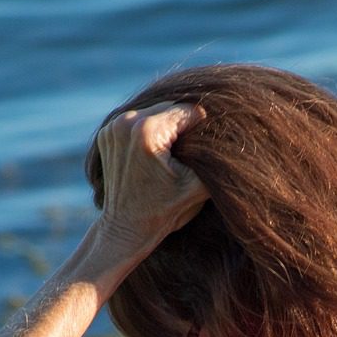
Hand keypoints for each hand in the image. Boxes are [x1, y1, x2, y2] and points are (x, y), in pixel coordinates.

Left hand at [95, 101, 208, 250]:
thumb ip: (214, 158)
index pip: (188, 111)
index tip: (203, 150)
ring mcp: (113, 127)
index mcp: (148, 131)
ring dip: (166, 126)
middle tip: (188, 153)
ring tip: (172, 153)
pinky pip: (137, 120)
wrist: (126, 229)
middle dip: (183, 126)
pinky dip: (149, 131)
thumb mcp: (197, 185)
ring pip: (153, 111)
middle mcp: (126, 122)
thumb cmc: (164, 211)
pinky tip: (153, 153)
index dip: (202, 129)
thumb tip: (230, 139)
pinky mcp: (106, 133)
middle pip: (169, 107)